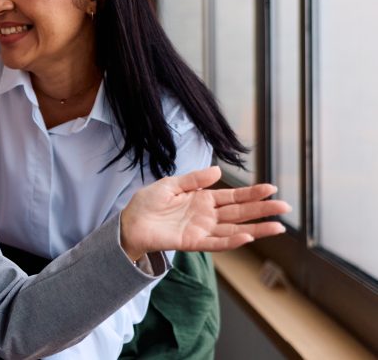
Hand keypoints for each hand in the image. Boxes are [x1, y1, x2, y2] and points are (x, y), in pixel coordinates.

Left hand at [119, 167, 289, 260]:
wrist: (129, 222)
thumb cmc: (148, 203)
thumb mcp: (171, 184)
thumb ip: (194, 179)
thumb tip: (218, 171)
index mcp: (203, 199)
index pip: (234, 196)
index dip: (252, 193)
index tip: (272, 188)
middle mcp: (207, 215)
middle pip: (240, 213)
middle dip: (262, 210)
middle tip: (285, 207)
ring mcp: (202, 230)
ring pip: (235, 230)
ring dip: (256, 228)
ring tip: (277, 226)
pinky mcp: (193, 242)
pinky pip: (216, 243)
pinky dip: (232, 241)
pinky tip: (248, 237)